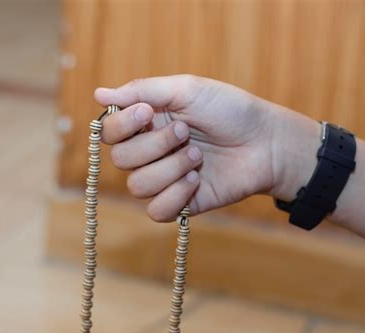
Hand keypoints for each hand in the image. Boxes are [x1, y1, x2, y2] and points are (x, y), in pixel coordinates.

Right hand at [94, 75, 277, 221]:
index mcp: (146, 124)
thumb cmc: (229, 110)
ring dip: (171, 169)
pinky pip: (156, 211)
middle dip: (156, 145)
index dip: (122, 125)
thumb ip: (141, 90)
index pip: (108, 132)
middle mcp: (149, 152)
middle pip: (121, 160)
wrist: (266, 142)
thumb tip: (98, 94)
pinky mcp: (179, 204)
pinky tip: (197, 180)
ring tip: (198, 156)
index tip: (149, 113)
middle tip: (186, 132)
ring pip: (138, 186)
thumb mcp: (186, 89)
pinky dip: (176, 195)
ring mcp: (163, 179)